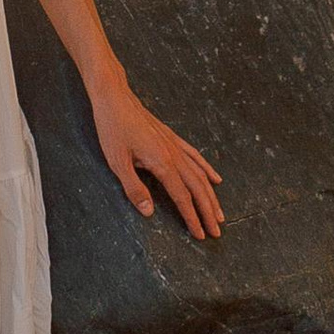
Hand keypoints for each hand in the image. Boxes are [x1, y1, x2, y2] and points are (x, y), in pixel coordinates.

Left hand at [88, 74, 222, 239]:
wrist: (115, 98)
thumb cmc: (113, 129)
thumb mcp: (117, 162)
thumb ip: (134, 188)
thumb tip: (149, 213)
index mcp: (162, 163)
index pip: (182, 197)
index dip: (191, 217)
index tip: (200, 234)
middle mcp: (174, 155)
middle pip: (197, 188)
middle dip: (208, 211)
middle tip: (217, 232)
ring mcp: (175, 145)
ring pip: (200, 174)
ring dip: (211, 196)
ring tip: (220, 213)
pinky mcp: (172, 138)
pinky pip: (195, 157)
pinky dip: (207, 169)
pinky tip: (215, 179)